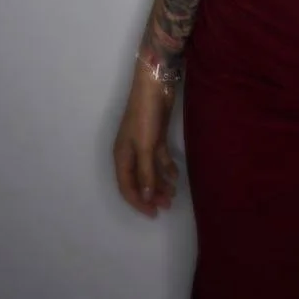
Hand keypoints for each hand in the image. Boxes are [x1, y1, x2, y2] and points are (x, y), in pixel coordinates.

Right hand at [112, 69, 179, 218]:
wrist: (155, 85)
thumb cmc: (146, 116)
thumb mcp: (146, 147)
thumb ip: (145, 173)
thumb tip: (145, 196)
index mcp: (121, 156)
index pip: (127, 187)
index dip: (139, 202)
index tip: (154, 213)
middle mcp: (130, 152)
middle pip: (138, 180)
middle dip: (151, 194)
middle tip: (167, 206)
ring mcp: (143, 144)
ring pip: (150, 170)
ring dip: (160, 183)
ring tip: (173, 194)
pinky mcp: (155, 136)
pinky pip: (159, 158)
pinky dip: (166, 167)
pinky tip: (176, 175)